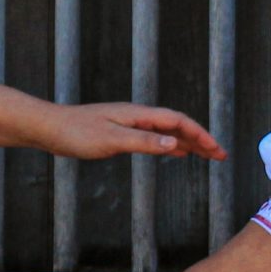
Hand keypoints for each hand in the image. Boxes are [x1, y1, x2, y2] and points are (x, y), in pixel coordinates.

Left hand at [44, 102, 225, 162]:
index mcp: (138, 115)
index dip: (200, 135)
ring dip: (188, 142)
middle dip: (201, 139)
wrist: (49, 128)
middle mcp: (137, 116)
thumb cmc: (76, 134)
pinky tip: (176, 153)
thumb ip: (144, 142)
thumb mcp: (111, 141)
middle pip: (177, 125)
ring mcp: (129, 124)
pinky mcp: (120, 132)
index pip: (178, 122)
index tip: (217, 150)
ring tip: (207, 155)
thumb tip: (175, 145)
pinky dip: (170, 145)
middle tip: (221, 156)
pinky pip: (154, 137)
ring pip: (166, 132)